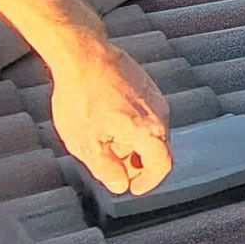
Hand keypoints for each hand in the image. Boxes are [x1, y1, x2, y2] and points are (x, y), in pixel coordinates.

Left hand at [50, 45, 173, 195]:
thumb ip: (106, 169)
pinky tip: (106, 120)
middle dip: (137, 163)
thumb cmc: (82, 97)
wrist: (84, 55)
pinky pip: (147, 115)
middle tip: (113, 167)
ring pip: (151, 131)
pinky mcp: (147, 86)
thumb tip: (120, 185)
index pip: (162, 166)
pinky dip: (133, 126)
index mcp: (149, 132)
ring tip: (104, 142)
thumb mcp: (85, 143)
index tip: (133, 188)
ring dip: (133, 144)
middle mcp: (160, 115)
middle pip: (157, 149)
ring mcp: (156, 98)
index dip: (149, 182)